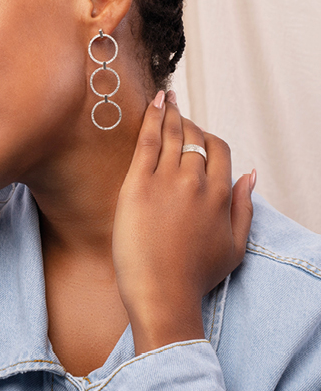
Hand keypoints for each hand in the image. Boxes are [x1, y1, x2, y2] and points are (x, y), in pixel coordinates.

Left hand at [112, 91, 254, 353]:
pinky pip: (146, 142)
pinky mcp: (138, 185)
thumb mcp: (235, 245)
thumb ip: (244, 207)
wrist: (162, 292)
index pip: (220, 151)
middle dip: (186, 121)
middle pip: (194, 139)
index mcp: (221, 195)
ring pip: (171, 135)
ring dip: (170, 112)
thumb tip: (251, 175)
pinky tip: (153, 103)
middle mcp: (197, 182)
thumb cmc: (195, 276)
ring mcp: (167, 181)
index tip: (196, 132)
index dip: (208, 137)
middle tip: (176, 109)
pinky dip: (151, 119)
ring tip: (165, 97)